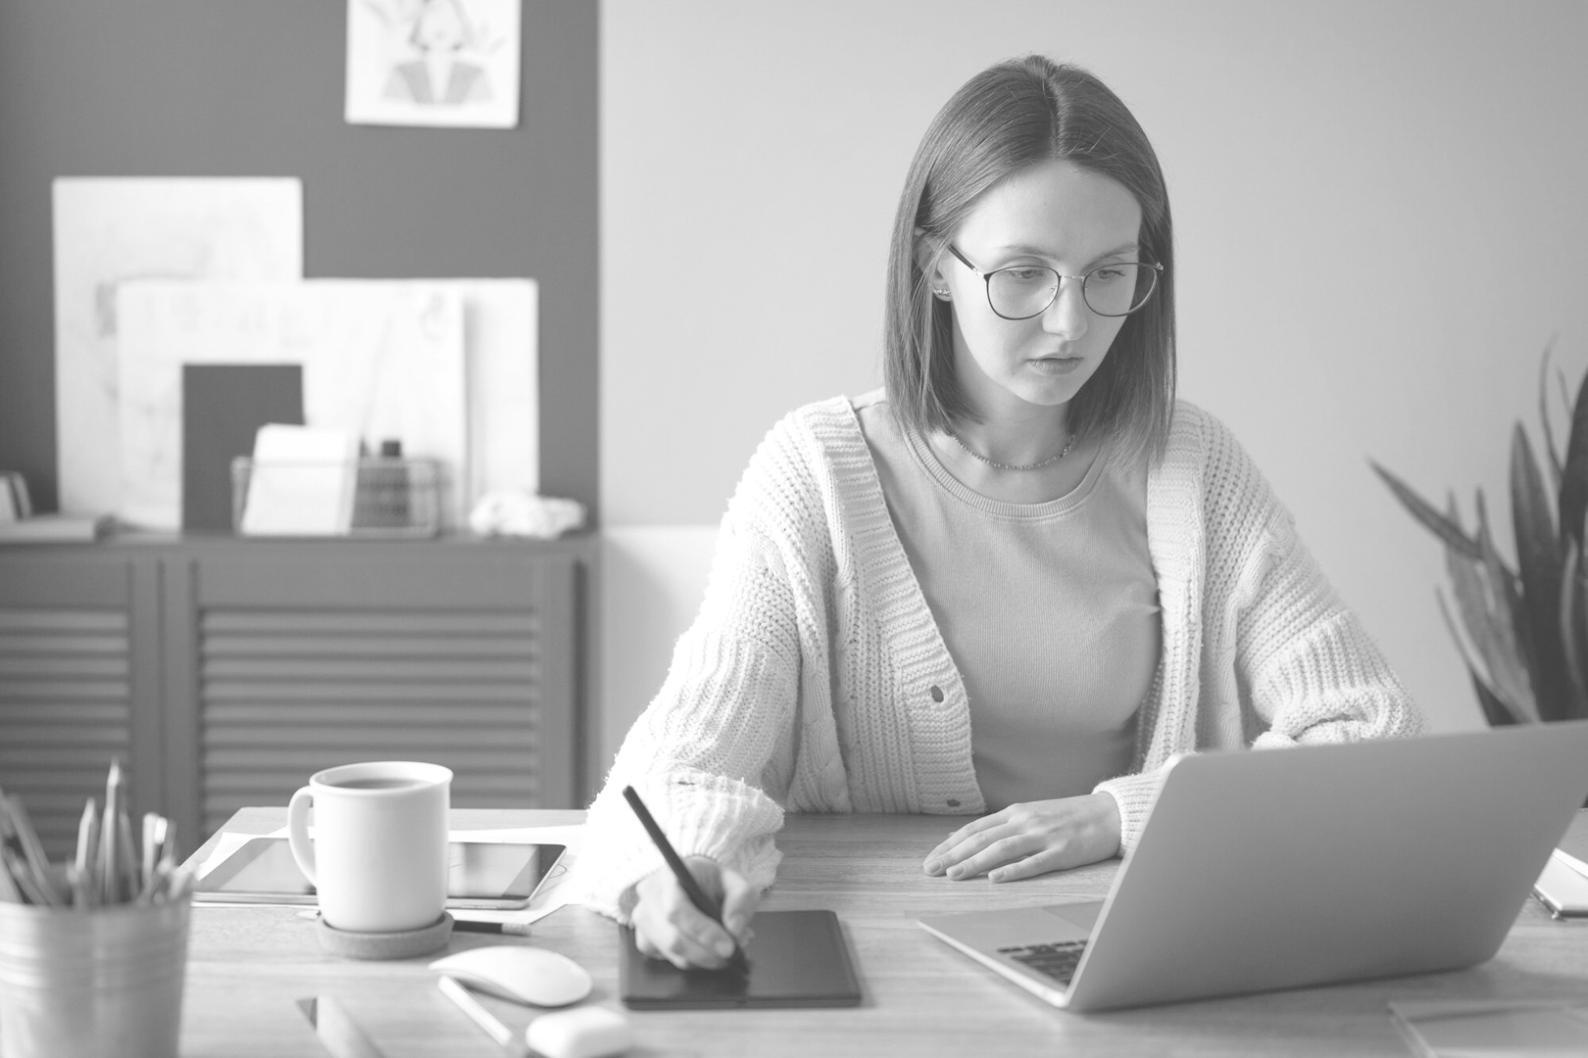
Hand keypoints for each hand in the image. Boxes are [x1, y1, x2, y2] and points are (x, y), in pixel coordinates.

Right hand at [629, 855, 759, 969]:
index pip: (677, 909)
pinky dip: (691, 961)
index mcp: (669, 875)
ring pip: (671, 953)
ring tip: (725, 951)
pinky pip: (666, 960)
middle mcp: (649, 895)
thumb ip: (740, 901)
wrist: (694, 881)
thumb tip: (735, 930)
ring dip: (702, 959)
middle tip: (733, 956)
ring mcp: (642, 919)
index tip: (729, 947)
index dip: (703, 932)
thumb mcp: (736, 882)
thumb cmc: (713, 881)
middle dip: (707, 953)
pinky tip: (704, 950)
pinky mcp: (643, 939)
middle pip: (673, 938)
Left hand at [922, 793, 1121, 882]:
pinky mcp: (1063, 852)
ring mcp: (1044, 836)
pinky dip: (1013, 870)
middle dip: (953, 855)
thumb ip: (996, 826)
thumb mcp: (1028, 814)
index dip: (949, 845)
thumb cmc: (1066, 816)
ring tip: (953, 875)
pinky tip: (995, 878)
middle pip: (982, 839)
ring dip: (974, 862)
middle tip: (930, 870)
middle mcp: (1025, 821)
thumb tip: (958, 837)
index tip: (930, 859)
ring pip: (1002, 849)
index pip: (974, 829)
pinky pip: (1035, 862)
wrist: (1109, 813)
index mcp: (1015, 812)